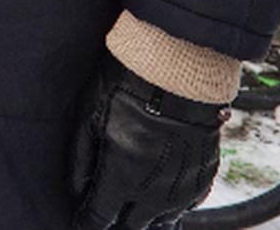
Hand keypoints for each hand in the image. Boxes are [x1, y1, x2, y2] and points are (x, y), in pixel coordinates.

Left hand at [67, 56, 224, 229]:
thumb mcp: (89, 118)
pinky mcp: (205, 174)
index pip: (99, 218)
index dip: (88, 222)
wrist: (177, 66)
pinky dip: (173, 203)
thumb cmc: (126, 86)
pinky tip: (161, 191)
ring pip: (162, 220)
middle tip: (109, 209)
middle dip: (117, 220)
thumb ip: (80, 161)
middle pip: (132, 225)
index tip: (83, 220)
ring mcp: (183, 185)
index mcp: (121, 178)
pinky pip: (188, 204)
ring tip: (134, 204)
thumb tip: (75, 192)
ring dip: (146, 215)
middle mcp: (154, 191)